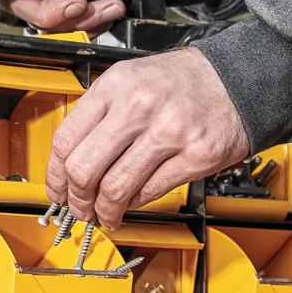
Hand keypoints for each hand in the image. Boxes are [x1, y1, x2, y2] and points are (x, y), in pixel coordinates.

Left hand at [47, 49, 248, 227]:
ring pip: (116, 188)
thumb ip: (100, 114)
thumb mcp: (131, 80)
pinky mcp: (196, 156)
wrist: (236, 78)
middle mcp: (139, 107)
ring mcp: (169, 132)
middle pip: (85, 169)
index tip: (57, 190)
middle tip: (80, 208)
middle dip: (77, 199)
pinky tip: (133, 202)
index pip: (66, 140)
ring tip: (106, 214)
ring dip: (105, 210)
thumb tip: (71, 161)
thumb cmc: (183, 82)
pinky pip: (151, 191)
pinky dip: (136, 204)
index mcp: (116, 86)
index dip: (55, 175)